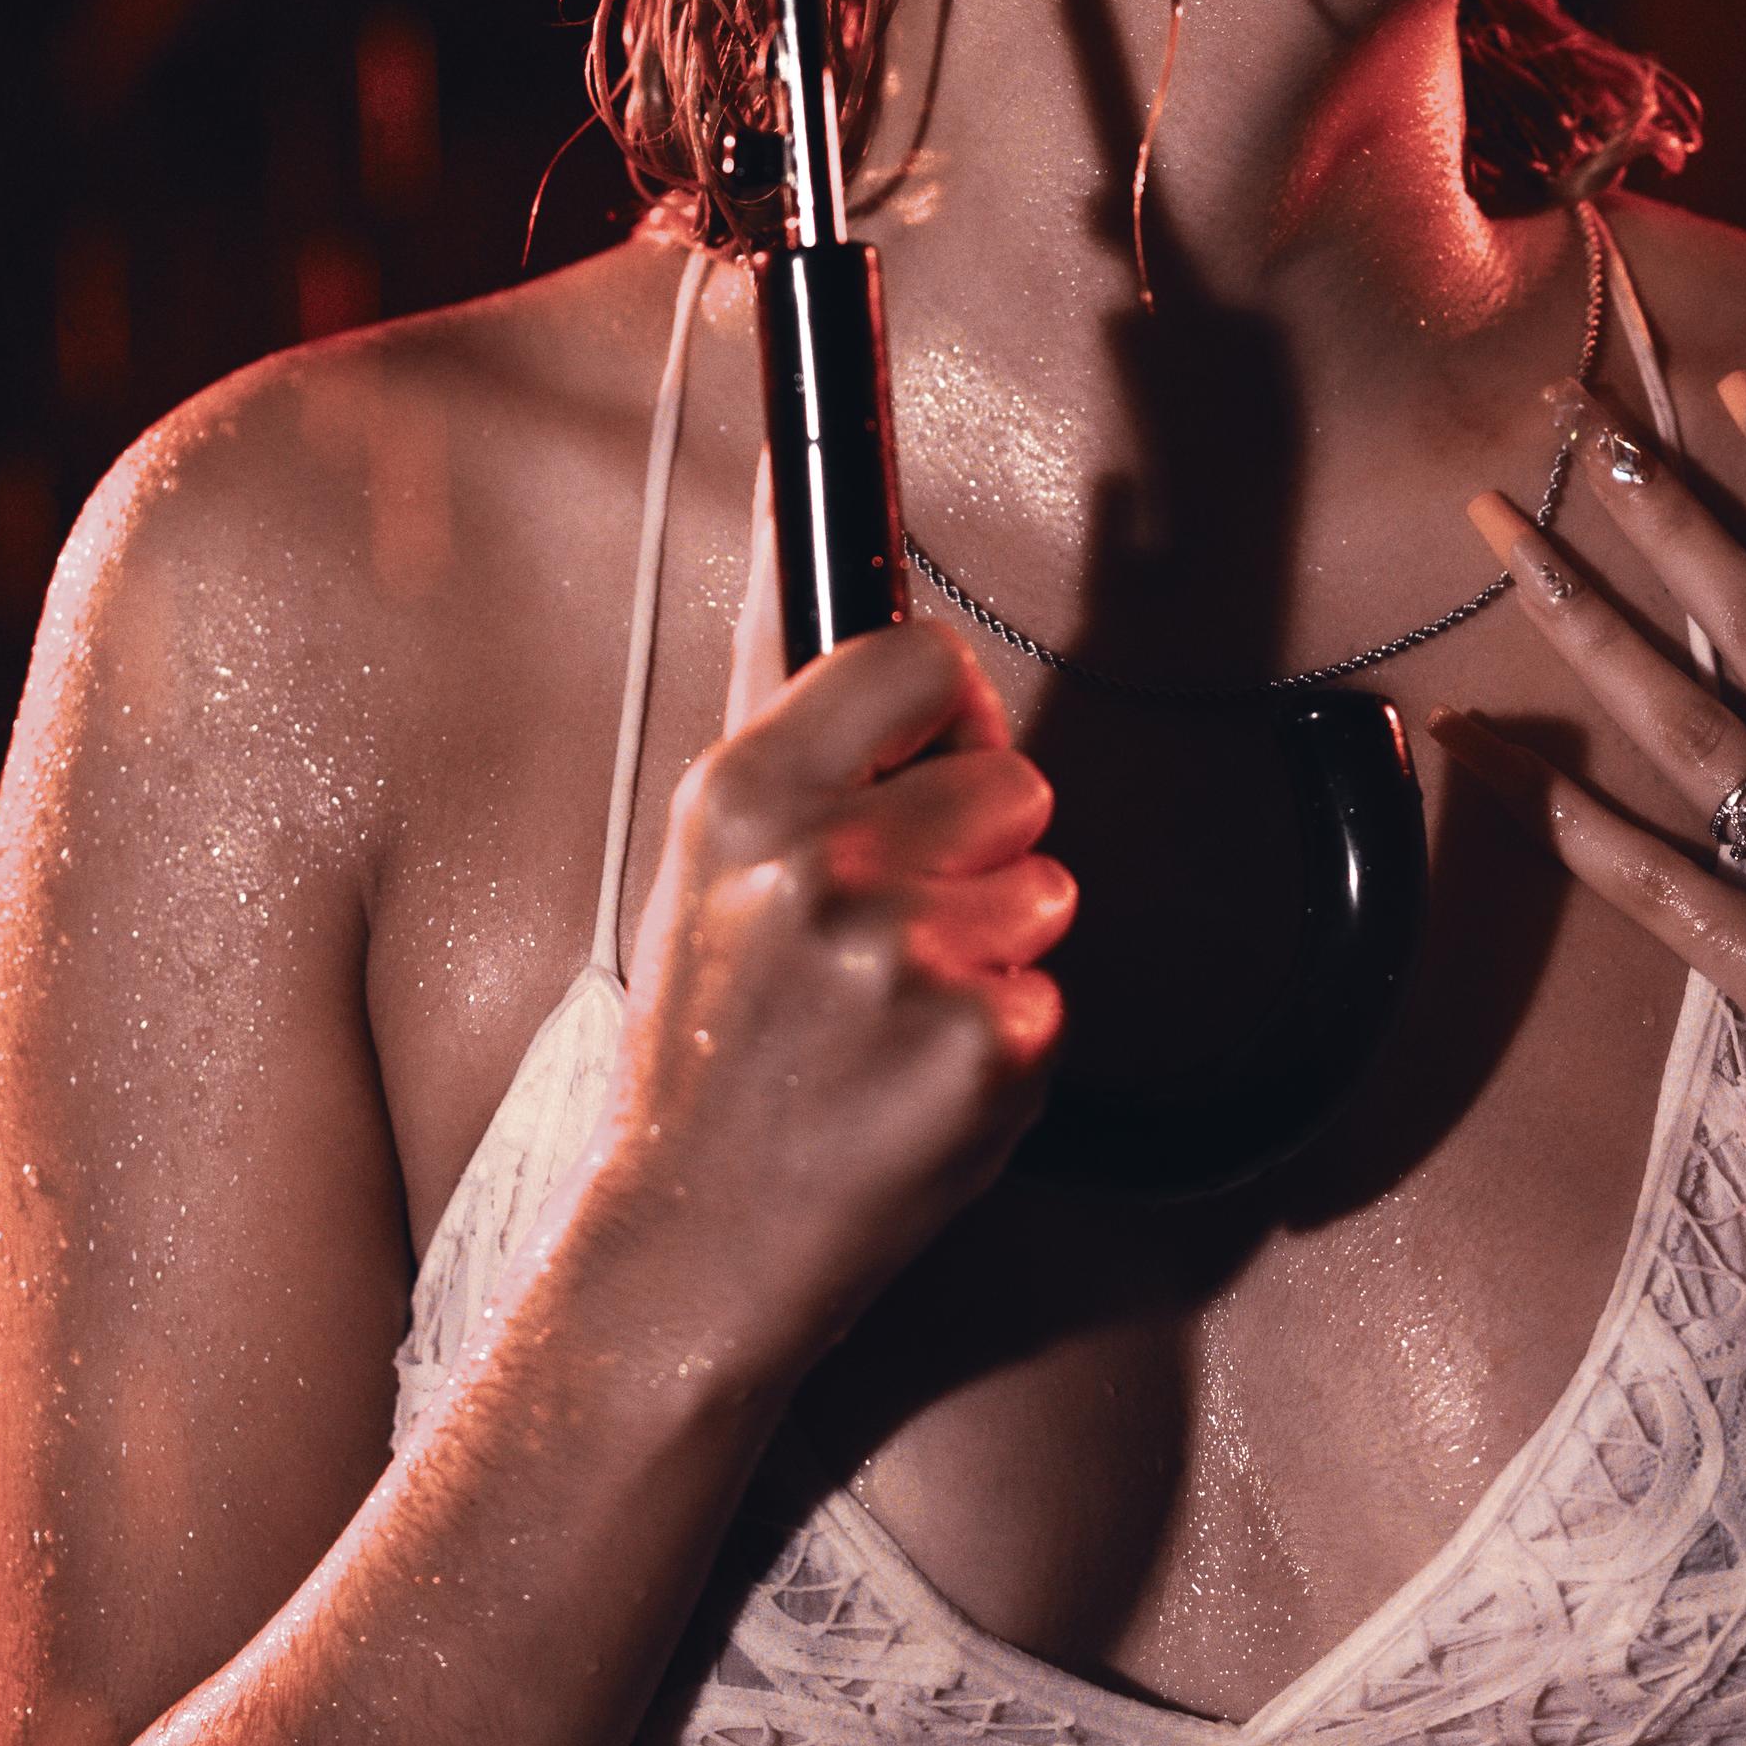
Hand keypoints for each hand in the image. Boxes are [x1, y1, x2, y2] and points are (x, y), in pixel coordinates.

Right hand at [595, 465, 1072, 1385]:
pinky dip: (1004, 1043)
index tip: (924, 759)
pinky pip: (1052, 998)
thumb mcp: (707, 859)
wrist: (693, 1245)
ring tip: (890, 1015)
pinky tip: (913, 1081)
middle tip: (883, 935)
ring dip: (996, 948)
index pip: (917, 656)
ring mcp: (903, 962)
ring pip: (1046, 888)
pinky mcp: (980, 1052)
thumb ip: (785, 699)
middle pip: (1012, 778)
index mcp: (742, 797)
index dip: (943, 712)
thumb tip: (787, 499)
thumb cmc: (712, 1048)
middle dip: (977, 848)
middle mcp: (817, 867)